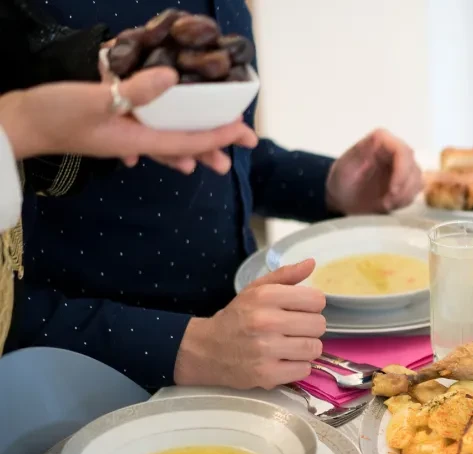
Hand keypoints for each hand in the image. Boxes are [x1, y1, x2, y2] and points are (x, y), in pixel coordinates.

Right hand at [0, 68, 256, 173]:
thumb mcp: (94, 99)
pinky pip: (143, 134)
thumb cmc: (52, 115)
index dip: (218, 135)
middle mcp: (133, 142)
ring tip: (218, 154)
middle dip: (215, 144)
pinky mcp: (107, 127)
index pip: (187, 141)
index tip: (243, 132)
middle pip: (183, 144)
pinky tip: (165, 146)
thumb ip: (134, 91)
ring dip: (193, 143)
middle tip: (247, 141)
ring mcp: (120, 137)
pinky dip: (159, 136)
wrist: (14, 126)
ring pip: (166, 140)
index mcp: (136, 139)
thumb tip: (173, 78)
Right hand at [174, 260, 325, 389]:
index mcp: (265, 296)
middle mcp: (266, 321)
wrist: (205, 350)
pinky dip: (297, 367)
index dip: (312, 306)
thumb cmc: (237, 317)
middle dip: (310, 328)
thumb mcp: (256, 290)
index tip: (300, 310)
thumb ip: (285, 275)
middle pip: (319, 325)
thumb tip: (312, 263)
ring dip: (306, 348)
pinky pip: (304, 370)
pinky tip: (283, 361)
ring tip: (290, 346)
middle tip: (294, 330)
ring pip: (314, 348)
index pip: (317, 300)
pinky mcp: (266, 374)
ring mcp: (266, 350)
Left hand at [326, 129, 422, 214]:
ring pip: (417, 180)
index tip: (392, 191)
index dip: (402, 171)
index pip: (402, 151)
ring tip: (385, 204)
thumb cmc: (341, 181)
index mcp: (381, 141)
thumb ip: (363, 152)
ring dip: (404, 196)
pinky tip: (389, 204)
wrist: (342, 198)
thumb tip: (379, 139)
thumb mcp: (345, 166)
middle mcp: (396, 150)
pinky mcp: (407, 181)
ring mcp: (403, 166)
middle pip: (413, 167)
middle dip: (403, 189)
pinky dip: (404, 201)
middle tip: (387, 203)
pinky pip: (416, 191)